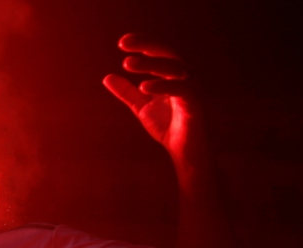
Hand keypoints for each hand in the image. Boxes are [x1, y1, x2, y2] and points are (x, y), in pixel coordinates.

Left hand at [103, 33, 202, 161]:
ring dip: (151, 63)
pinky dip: (163, 86)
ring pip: (174, 68)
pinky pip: (182, 89)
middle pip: (168, 53)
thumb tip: (107, 77)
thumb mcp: (141, 106)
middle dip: (147, 45)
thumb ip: (127, 92)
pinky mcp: (195, 104)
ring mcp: (191, 88)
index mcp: (172, 74)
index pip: (158, 52)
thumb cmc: (167, 124)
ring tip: (127, 63)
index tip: (122, 42)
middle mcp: (184, 77)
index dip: (142, 43)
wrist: (183, 150)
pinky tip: (144, 86)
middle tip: (123, 43)